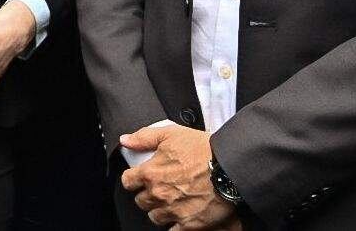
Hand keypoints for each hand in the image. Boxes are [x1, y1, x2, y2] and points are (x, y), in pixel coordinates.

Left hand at [120, 124, 235, 229]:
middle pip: (141, 201)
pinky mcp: (188, 224)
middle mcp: (158, 194)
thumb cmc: (203, 149)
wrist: (230, 167)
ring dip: (160, 210)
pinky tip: (180, 216)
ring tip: (171, 201)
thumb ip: (144, 138)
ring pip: (155, 216)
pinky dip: (174, 225)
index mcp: (150, 173)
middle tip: (160, 188)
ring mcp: (172, 211)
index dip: (132, 179)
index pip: (128, 182)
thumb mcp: (170, 134)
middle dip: (148, 194)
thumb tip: (125, 140)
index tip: (139, 178)